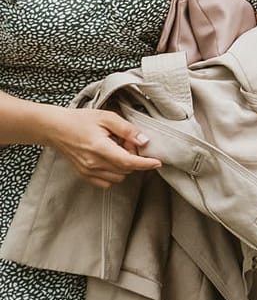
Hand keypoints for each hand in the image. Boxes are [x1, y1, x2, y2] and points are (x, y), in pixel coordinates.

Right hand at [42, 107, 160, 187]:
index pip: (128, 162)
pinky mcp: (83, 175)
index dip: (145, 164)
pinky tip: (110, 159)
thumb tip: (144, 141)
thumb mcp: (107, 117)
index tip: (158, 163)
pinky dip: (114, 173)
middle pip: (125, 169)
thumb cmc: (80, 120)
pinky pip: (106, 182)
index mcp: (99, 148)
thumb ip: (127, 129)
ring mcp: (87, 171)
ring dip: (124, 166)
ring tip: (117, 149)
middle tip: (128, 142)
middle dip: (134, 157)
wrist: (55, 128)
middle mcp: (93, 163)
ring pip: (118, 177)